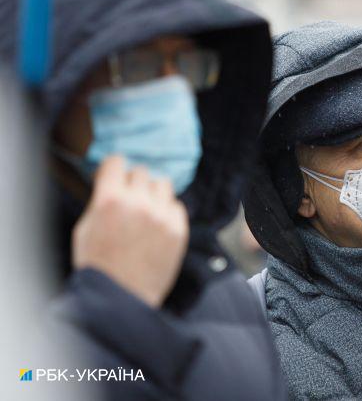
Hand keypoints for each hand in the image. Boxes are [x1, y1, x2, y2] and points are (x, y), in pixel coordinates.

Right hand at [72, 156, 188, 307]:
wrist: (121, 298)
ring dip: (153, 193)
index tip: (113, 176)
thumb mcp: (85, 228)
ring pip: (162, 184)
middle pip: (141, 172)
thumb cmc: (98, 264)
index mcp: (110, 200)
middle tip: (128, 199)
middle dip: (132, 183)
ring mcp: (162, 217)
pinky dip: (167, 211)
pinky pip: (176, 206)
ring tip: (146, 210)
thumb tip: (111, 179)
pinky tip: (157, 226)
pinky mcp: (179, 230)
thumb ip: (100, 200)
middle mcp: (138, 204)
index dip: (113, 169)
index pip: (117, 162)